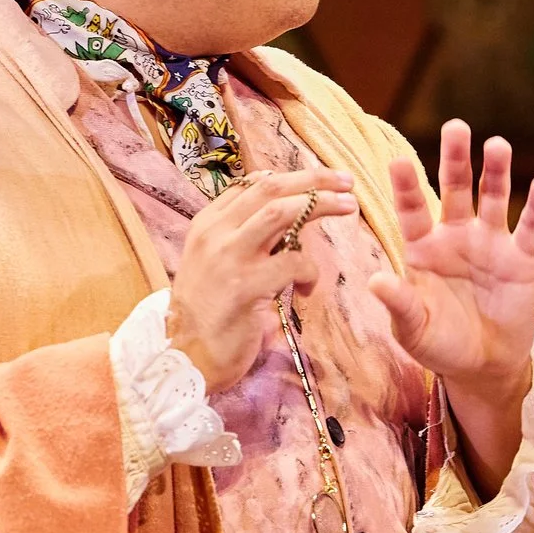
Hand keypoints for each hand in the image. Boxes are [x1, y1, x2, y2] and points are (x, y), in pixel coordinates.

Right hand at [166, 169, 359, 390]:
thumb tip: (288, 207)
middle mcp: (215, 233)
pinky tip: (306, 289)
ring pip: (280, 211)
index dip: (294, 176)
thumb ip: (247, 235)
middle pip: (270, 188)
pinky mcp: (245, 286)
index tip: (323, 179)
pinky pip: (292, 262)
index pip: (253, 183)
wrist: (185, 356)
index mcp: (208, 223)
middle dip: (314, 179)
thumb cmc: (209, 311)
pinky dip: (310, 271)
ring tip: (348, 208)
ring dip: (321, 204)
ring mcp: (228, 257)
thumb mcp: (219, 262)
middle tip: (347, 182)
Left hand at [371, 119, 533, 417]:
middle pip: (454, 189)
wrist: (484, 366)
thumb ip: (398, 303)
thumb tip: (375, 281)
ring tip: (498, 145)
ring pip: (493, 199)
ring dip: (496, 172)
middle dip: (455, 159)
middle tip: (456, 126)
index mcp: (422, 250)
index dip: (407, 186)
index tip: (398, 160)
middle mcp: (455, 237)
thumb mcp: (413, 330)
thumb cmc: (440, 346)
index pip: (411, 210)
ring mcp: (490, 244)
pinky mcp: (521, 259)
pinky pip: (530, 228)